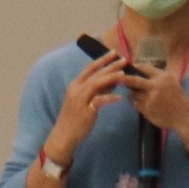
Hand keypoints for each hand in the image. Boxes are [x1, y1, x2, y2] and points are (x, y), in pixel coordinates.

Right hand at [45, 45, 134, 166]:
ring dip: (111, 78)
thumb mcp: (85, 100)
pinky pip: (99, 100)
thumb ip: (98, 90)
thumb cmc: (75, 118)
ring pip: (97, 83)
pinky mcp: (86, 110)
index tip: (113, 53)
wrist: (64, 134)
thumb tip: (113, 81)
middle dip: (110, 66)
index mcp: (75, 85)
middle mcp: (77, 89)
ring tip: (124, 75)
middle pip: (95, 73)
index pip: (89, 68)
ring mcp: (80, 99)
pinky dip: (110, 98)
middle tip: (124, 60)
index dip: (102, 59)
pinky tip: (120, 98)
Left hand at [128, 47, 188, 140]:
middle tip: (115, 77)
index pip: (144, 68)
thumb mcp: (171, 82)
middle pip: (133, 80)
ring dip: (133, 94)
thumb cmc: (178, 98)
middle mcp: (155, 86)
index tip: (128, 67)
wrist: (185, 116)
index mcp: (163, 77)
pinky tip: (144, 104)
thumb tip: (140, 68)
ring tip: (140, 95)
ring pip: (133, 94)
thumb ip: (157, 76)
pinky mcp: (147, 110)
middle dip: (122, 78)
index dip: (134, 67)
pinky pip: (136, 104)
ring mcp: (150, 99)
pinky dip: (137, 103)